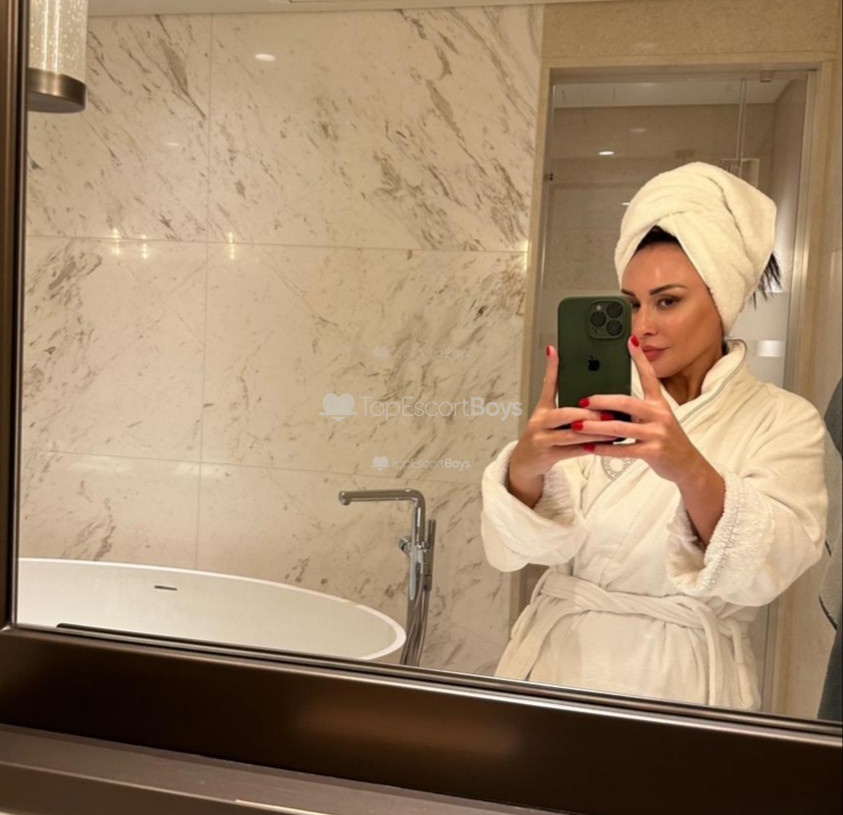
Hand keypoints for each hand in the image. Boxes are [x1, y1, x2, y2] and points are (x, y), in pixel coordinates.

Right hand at [508, 345, 610, 505]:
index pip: (547, 384)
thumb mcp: (547, 417)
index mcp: (542, 409)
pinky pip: (571, 451)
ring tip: (612, 429)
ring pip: (571, 434)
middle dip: (588, 412)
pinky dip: (588, 447)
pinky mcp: (546, 455)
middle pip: (564, 413)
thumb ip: (562, 401)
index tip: (555, 351)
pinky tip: (602, 445)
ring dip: (594, 432)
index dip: (551, 367)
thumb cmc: (542, 436)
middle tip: (608, 411)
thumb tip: (581, 384)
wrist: (524, 462)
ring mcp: (541, 439)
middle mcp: (539, 422)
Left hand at [572, 336, 707, 485]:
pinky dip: (605, 449)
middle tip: (581, 401)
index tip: (629, 340)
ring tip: (577, 426)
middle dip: (601, 400)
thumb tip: (611, 399)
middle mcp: (659, 415)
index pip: (649, 376)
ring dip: (595, 427)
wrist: (687, 464)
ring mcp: (657, 433)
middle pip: (626, 402)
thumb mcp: (658, 418)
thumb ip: (639, 408)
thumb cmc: (667, 439)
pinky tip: (590, 447)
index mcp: (659, 403)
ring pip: (620, 427)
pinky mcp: (653, 451)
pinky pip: (624, 449)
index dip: (639, 358)